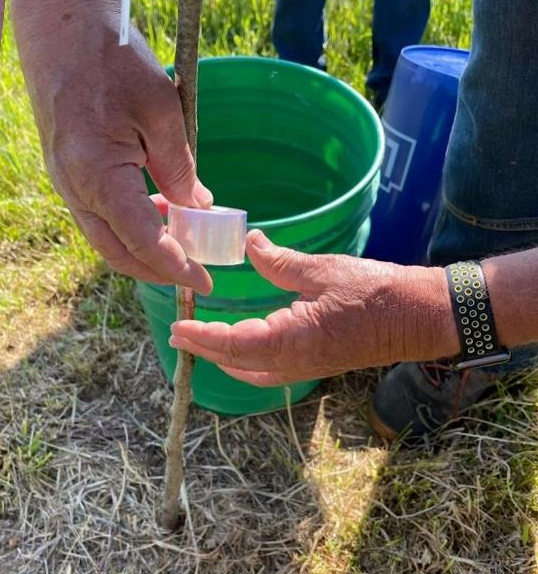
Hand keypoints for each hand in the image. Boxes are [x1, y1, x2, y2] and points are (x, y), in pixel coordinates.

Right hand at [12, 0, 212, 291]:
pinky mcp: (68, 174)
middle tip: (195, 271)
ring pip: (107, 240)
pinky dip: (130, 227)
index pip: (144, 243)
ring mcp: (67, 184)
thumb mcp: (162, 113)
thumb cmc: (110, 59)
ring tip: (181, 239)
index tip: (205, 282)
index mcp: (99, 177)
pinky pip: (100, 217)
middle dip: (159, 271)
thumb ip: (180, 169)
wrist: (58, 27)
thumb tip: (199, 209)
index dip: (178, 268)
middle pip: (119, 254)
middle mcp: (76, 190)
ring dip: (144, 250)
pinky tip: (158, 210)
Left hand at [170, 231, 458, 385]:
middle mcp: (294, 362)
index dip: (202, 337)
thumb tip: (250, 245)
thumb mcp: (323, 271)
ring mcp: (304, 369)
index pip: (234, 343)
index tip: (177, 327)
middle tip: (179, 334)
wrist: (417, 318)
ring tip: (201, 341)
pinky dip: (245, 364)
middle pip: (236, 362)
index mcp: (293, 339)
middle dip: (205, 348)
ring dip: (222, 358)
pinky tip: (239, 351)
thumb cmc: (376, 292)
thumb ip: (280, 262)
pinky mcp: (313, 366)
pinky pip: (269, 374)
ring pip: (250, 372)